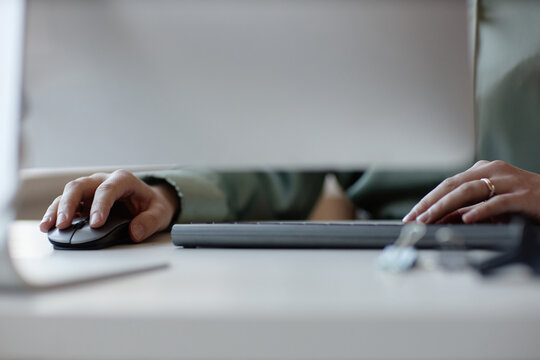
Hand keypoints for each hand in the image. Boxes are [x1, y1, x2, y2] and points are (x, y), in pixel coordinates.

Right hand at [39, 170, 177, 241]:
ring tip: (49, 227)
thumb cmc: (153, 205)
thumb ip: (150, 221)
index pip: (108, 189)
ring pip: (68, 193)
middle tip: (64, 223)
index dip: (100, 205)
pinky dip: (56, 214)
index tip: (96, 223)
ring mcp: (91, 190)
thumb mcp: (160, 213)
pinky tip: (49, 227)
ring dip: (57, 209)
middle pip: (80, 186)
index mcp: (123, 180)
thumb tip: (134, 232)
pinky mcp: (83, 201)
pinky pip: (66, 204)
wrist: (150, 203)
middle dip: (70, 204)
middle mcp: (103, 181)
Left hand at [402, 160, 539, 223]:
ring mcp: (509, 181)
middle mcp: (494, 171)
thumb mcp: (492, 202)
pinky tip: (467, 219)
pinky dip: (480, 211)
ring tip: (429, 219)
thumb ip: (469, 208)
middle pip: (453, 185)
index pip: (448, 184)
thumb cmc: (525, 202)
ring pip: (469, 191)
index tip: (411, 215)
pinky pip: (498, 202)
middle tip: (414, 219)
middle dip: (430, 203)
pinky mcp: (524, 195)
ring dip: (445, 206)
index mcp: (484, 170)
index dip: (427, 200)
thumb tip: (439, 220)